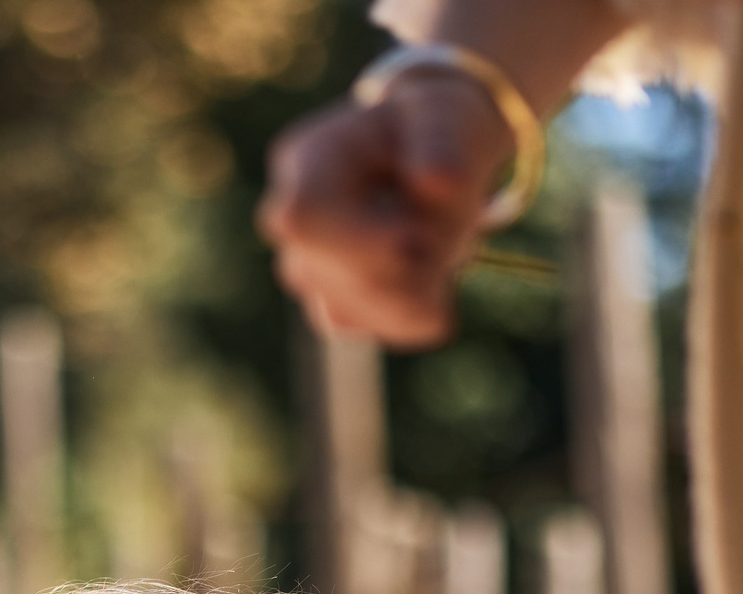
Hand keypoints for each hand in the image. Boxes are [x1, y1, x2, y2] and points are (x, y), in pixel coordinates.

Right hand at [258, 73, 512, 349]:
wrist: (434, 156)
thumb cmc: (434, 131)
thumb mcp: (446, 117)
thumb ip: (440, 146)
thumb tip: (435, 185)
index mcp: (309, 158)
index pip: (302, 218)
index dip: (358, 242)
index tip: (419, 239)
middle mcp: (293, 215)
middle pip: (321, 275)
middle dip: (398, 268)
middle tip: (449, 233)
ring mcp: (307, 265)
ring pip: (346, 312)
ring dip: (412, 289)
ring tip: (442, 241)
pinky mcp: (334, 303)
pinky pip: (373, 327)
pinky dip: (416, 310)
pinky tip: (435, 275)